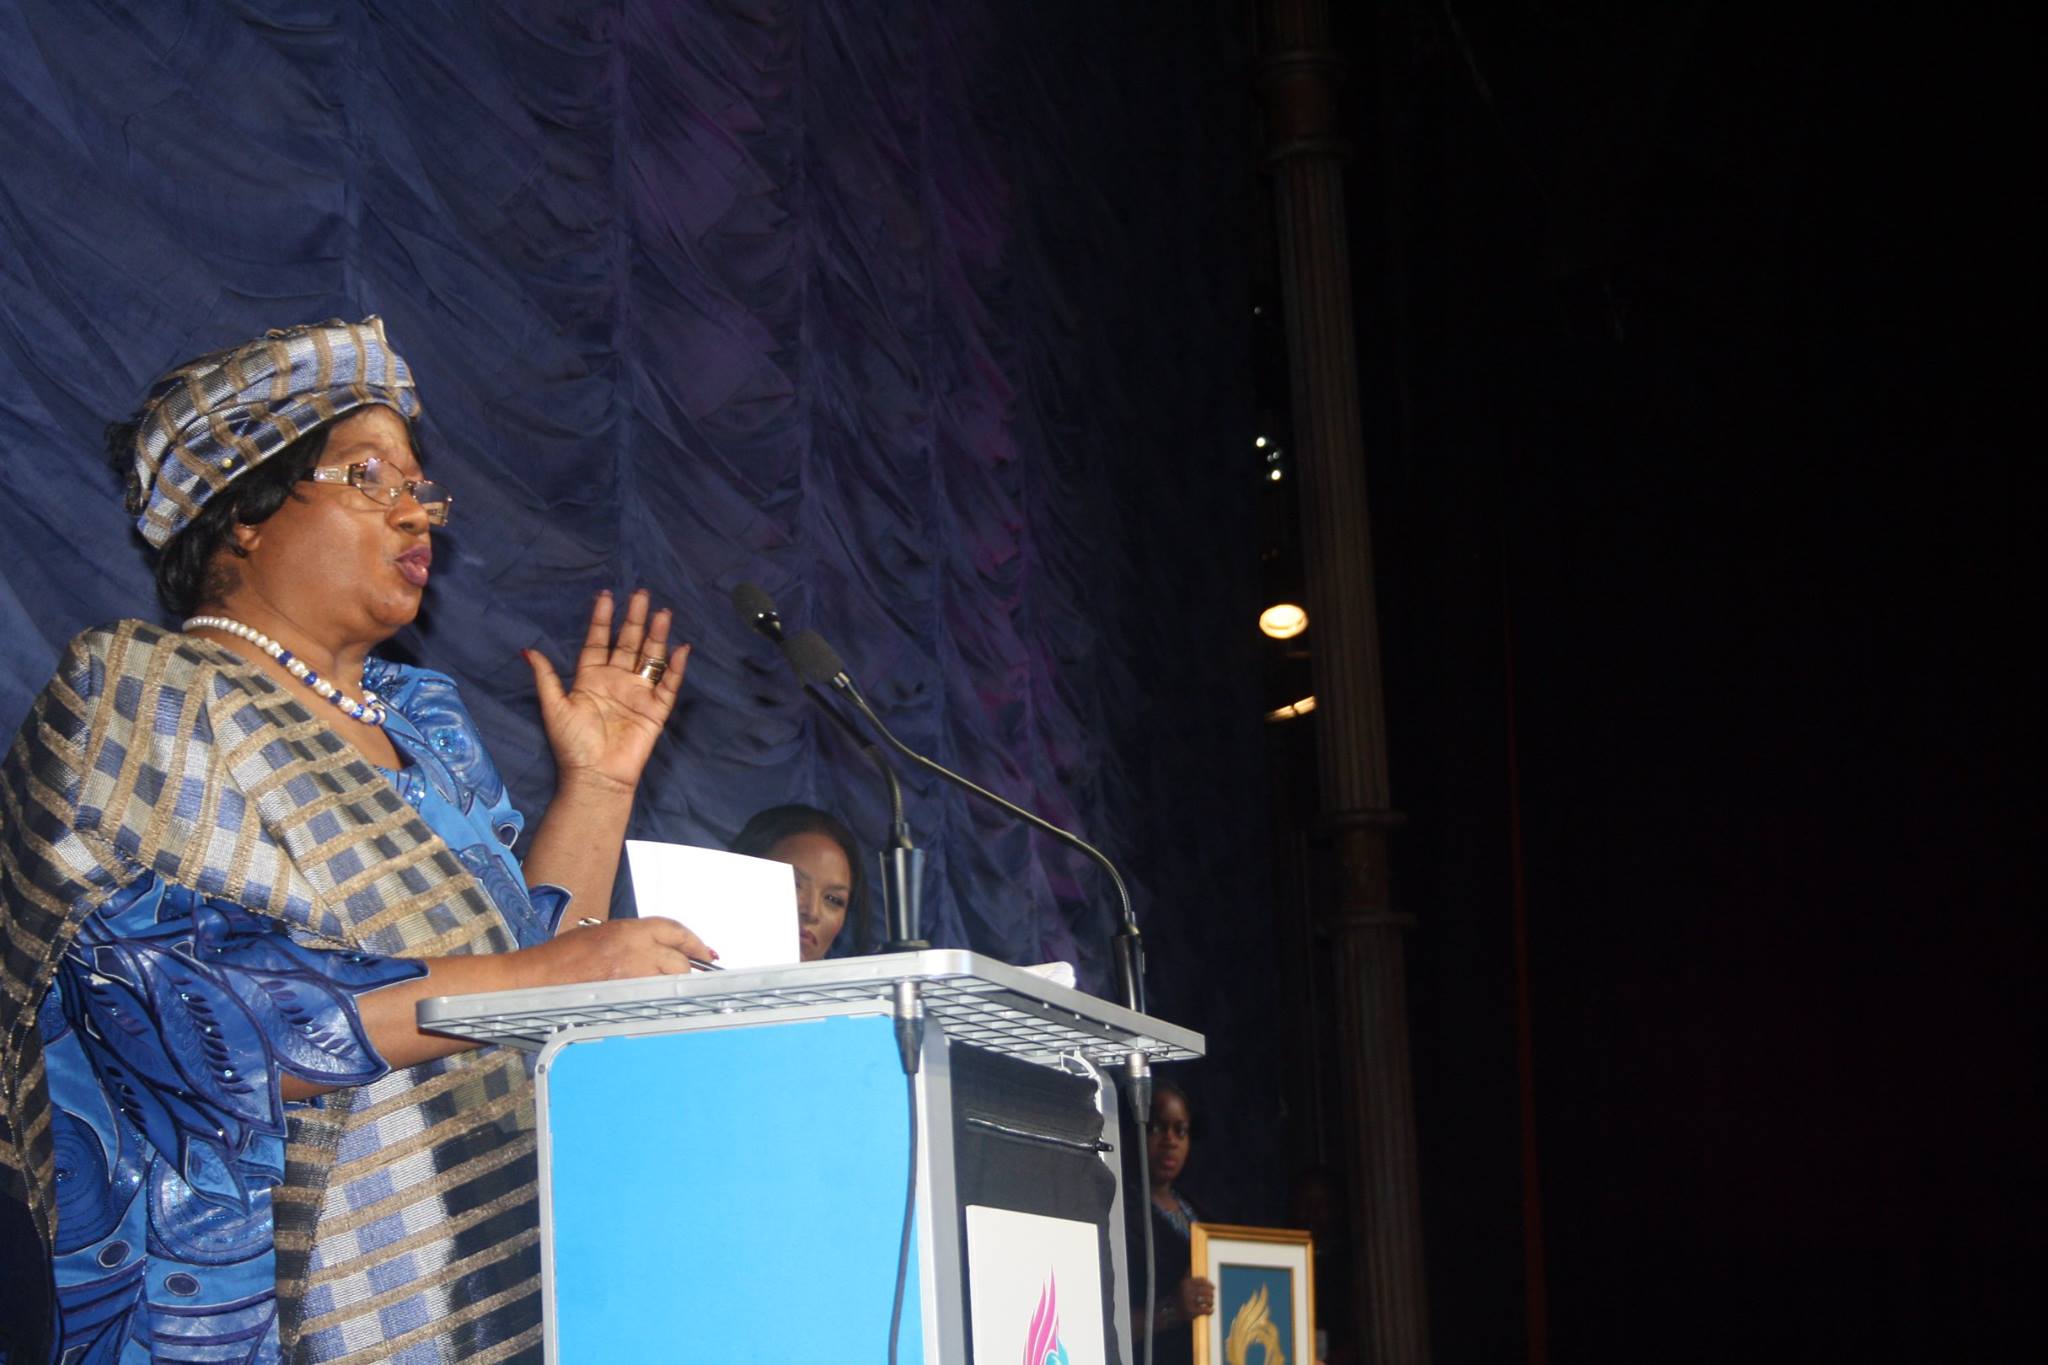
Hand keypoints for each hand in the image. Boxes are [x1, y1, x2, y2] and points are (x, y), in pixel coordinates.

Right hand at [516, 916, 716, 985]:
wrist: (535, 979)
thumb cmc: (561, 958)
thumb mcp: (601, 935)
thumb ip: (633, 941)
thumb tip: (660, 954)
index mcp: (629, 930)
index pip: (674, 931)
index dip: (695, 942)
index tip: (707, 952)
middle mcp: (634, 950)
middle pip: (679, 960)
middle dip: (688, 969)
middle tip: (693, 977)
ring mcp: (630, 976)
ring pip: (670, 982)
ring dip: (675, 987)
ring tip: (673, 993)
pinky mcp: (622, 998)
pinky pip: (653, 1000)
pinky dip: (660, 1002)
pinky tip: (658, 1006)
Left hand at [525, 589, 689, 794]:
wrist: (596, 775)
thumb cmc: (572, 743)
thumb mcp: (554, 706)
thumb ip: (546, 677)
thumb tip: (528, 649)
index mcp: (591, 678)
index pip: (599, 641)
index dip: (602, 619)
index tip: (606, 596)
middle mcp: (616, 680)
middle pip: (628, 643)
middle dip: (635, 618)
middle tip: (641, 593)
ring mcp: (638, 693)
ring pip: (650, 657)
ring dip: (657, 635)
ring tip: (663, 612)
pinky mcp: (656, 709)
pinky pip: (668, 684)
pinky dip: (675, 667)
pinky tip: (680, 648)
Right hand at [1179, 1275, 1216, 1318]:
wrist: (1170, 1312)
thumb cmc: (1180, 1298)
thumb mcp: (1184, 1287)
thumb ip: (1194, 1283)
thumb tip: (1214, 1286)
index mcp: (1186, 1283)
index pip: (1202, 1281)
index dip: (1209, 1284)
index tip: (1214, 1288)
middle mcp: (1187, 1291)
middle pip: (1207, 1291)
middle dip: (1211, 1295)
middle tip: (1211, 1298)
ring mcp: (1189, 1301)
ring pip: (1208, 1300)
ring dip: (1211, 1302)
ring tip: (1210, 1305)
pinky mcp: (1191, 1311)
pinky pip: (1206, 1310)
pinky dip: (1210, 1311)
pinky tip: (1210, 1311)